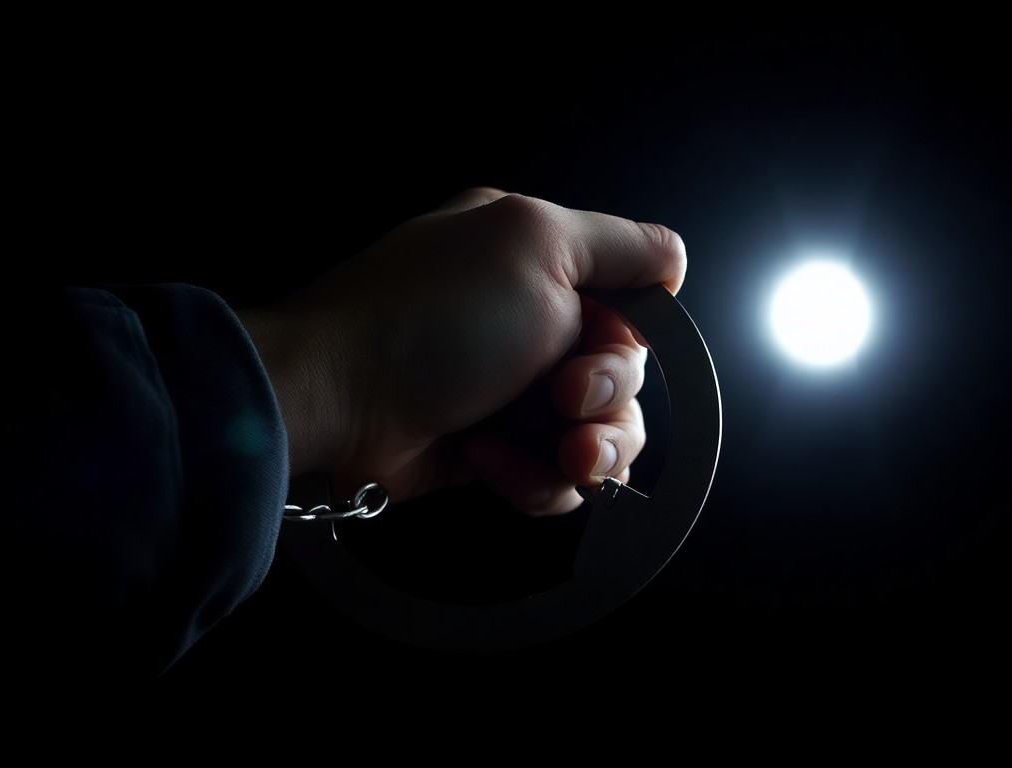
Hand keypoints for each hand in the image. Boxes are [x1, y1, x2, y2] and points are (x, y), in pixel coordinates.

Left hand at [239, 188, 686, 514]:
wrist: (339, 401)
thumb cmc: (434, 318)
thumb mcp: (535, 246)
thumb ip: (620, 247)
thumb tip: (672, 260)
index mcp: (539, 257)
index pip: (632, 299)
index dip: (633, 334)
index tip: (602, 345)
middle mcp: (530, 320)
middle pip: (625, 374)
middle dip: (608, 396)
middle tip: (564, 399)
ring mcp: (510, 389)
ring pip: (600, 435)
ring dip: (587, 451)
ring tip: (558, 454)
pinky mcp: (493, 449)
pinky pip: (552, 476)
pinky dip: (532, 477)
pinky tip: (488, 459)